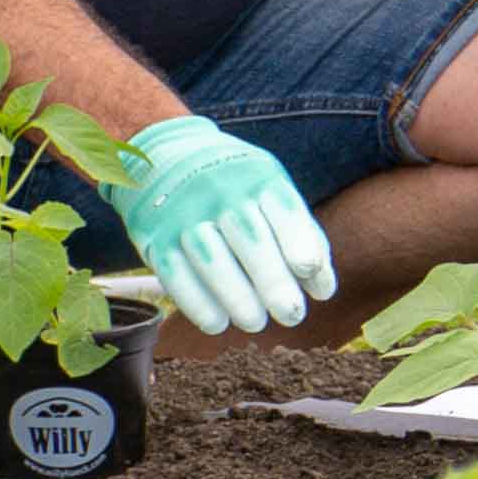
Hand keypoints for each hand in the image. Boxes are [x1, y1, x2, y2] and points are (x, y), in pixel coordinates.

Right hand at [115, 114, 336, 331]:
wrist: (164, 156)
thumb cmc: (235, 186)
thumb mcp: (270, 191)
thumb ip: (300, 235)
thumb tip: (322, 290)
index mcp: (258, 176)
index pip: (283, 209)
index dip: (298, 241)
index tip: (309, 271)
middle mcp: (220, 190)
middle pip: (250, 237)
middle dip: (273, 281)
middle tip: (291, 314)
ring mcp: (184, 212)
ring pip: (212, 259)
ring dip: (237, 297)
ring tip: (256, 322)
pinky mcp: (154, 235)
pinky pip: (176, 274)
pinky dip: (198, 303)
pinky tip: (218, 322)